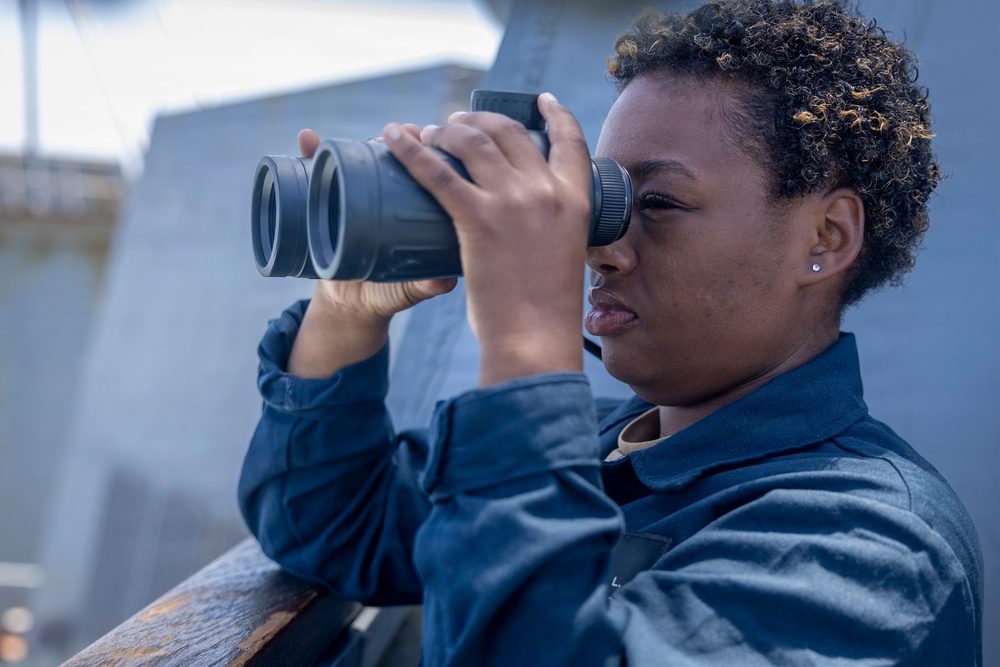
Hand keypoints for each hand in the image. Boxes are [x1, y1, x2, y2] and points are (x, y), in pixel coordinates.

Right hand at [287, 129, 456, 378]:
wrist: (350, 306)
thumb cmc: (388, 293)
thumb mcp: (410, 288)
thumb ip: (427, 284)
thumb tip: (444, 280)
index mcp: (415, 209)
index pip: (427, 169)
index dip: (429, 151)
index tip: (428, 141)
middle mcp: (388, 195)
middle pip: (397, 155)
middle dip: (402, 138)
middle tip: (407, 134)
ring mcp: (356, 195)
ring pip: (359, 157)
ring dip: (361, 139)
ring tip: (371, 137)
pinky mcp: (326, 202)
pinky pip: (316, 174)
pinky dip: (308, 153)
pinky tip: (306, 139)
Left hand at [382, 94, 591, 385]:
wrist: (535, 339)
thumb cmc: (545, 312)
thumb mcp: (561, 258)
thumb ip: (546, 234)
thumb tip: (517, 230)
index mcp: (575, 202)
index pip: (570, 142)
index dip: (556, 114)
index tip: (542, 100)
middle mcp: (548, 192)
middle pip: (510, 132)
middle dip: (479, 121)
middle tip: (456, 125)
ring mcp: (514, 202)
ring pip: (474, 142)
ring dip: (446, 130)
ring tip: (427, 134)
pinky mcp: (479, 218)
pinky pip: (437, 173)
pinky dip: (411, 151)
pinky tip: (395, 139)